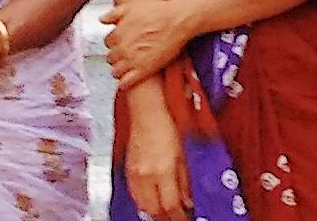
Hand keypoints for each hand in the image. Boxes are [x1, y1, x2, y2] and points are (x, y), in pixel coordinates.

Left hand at [101, 0, 190, 89]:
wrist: (175, 21)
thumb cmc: (156, 13)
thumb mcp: (130, 7)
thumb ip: (113, 14)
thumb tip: (102, 19)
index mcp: (118, 33)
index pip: (107, 43)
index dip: (115, 43)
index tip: (120, 43)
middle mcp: (122, 48)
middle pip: (110, 58)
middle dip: (116, 56)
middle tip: (125, 54)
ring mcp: (132, 60)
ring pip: (115, 71)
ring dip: (119, 70)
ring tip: (126, 67)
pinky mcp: (144, 70)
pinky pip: (126, 82)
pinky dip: (123, 84)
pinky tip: (126, 82)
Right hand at [124, 94, 190, 220]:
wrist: (146, 106)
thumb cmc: (167, 122)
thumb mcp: (184, 152)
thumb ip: (185, 180)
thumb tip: (188, 201)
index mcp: (162, 170)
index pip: (170, 206)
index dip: (179, 217)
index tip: (186, 218)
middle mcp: (145, 175)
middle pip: (153, 210)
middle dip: (166, 217)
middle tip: (177, 216)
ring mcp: (134, 172)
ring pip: (141, 205)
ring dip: (154, 211)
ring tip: (165, 210)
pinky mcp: (127, 168)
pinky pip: (133, 194)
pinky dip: (143, 201)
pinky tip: (151, 198)